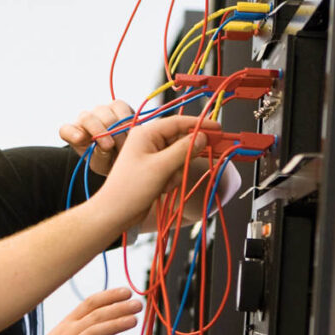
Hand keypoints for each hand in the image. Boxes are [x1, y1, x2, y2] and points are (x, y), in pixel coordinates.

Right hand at [14, 288, 139, 334]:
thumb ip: (82, 331)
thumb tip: (103, 325)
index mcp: (67, 324)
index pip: (90, 303)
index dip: (109, 296)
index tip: (126, 291)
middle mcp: (69, 333)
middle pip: (96, 315)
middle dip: (118, 307)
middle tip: (137, 304)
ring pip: (96, 331)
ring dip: (116, 324)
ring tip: (134, 321)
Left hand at [59, 100, 135, 175]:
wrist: (124, 152)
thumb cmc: (107, 160)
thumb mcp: (102, 164)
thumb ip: (100, 156)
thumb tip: (105, 145)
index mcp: (74, 134)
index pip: (66, 131)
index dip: (71, 134)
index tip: (79, 140)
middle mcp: (85, 119)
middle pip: (87, 119)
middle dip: (100, 133)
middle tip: (111, 147)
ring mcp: (100, 110)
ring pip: (105, 114)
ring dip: (117, 130)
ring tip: (124, 145)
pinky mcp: (117, 105)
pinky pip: (121, 108)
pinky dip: (127, 121)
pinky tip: (131, 134)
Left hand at [94, 115, 221, 230]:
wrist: (116, 212)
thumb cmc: (130, 189)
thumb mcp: (161, 167)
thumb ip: (184, 150)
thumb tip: (203, 137)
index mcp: (145, 133)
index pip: (178, 122)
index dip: (200, 125)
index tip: (218, 130)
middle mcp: (148, 141)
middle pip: (181, 140)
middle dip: (184, 158)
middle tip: (182, 169)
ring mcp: (151, 155)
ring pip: (179, 156)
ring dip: (177, 171)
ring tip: (164, 183)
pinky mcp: (154, 168)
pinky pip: (174, 168)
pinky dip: (172, 178)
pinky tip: (162, 188)